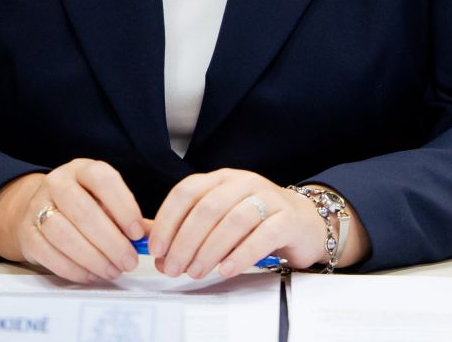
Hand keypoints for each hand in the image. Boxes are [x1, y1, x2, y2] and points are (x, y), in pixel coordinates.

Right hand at [0, 159, 146, 283]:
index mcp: (82, 169)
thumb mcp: (105, 201)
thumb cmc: (80, 205)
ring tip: (113, 270)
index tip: (137, 233)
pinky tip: (91, 274)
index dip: (123, 206)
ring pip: (64, 234)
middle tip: (129, 261)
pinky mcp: (27, 233)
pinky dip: (73, 268)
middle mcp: (58, 183)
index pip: (103, 180)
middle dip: (111, 241)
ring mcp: (38, 206)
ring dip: (93, 257)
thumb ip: (130, 218)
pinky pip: (49, 253)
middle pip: (84, 212)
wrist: (34, 209)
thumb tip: (155, 237)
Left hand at [149, 169, 324, 278]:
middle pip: (207, 208)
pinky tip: (227, 269)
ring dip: (209, 249)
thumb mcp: (219, 218)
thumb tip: (147, 241)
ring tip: (196, 271)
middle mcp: (243, 182)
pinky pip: (263, 235)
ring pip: (233, 220)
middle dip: (185, 241)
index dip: (167, 220)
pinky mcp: (287, 218)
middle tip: (174, 267)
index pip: (187, 192)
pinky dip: (242, 253)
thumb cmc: (256, 223)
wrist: (304, 223)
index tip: (157, 248)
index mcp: (221, 179)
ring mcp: (268, 198)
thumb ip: (186, 226)